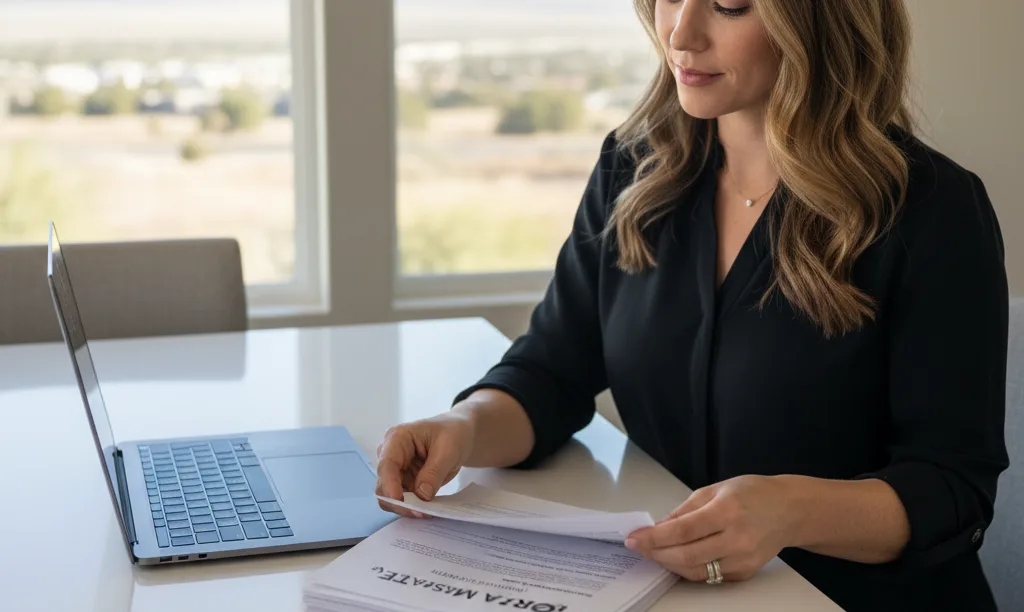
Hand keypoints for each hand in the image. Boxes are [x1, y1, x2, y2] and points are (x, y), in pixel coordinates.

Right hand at [375, 413, 476, 516]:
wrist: (458, 434)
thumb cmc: (452, 433)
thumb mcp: (448, 449)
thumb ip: (434, 471)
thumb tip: (422, 495)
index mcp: (397, 439)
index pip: (387, 465)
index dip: (390, 485)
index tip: (400, 501)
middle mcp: (390, 455)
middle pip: (384, 485)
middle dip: (399, 502)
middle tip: (421, 513)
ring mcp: (395, 470)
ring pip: (390, 497)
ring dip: (406, 507)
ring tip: (427, 512)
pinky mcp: (403, 482)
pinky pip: (403, 499)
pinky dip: (413, 507)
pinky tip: (427, 509)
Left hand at [625, 475, 802, 582]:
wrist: (790, 510)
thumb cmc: (754, 493)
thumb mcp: (716, 489)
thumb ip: (685, 509)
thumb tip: (659, 527)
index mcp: (727, 511)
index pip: (682, 530)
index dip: (654, 537)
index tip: (634, 538)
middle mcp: (736, 538)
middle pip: (686, 555)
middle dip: (656, 553)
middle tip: (640, 547)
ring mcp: (743, 559)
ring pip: (696, 571)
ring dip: (670, 563)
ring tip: (655, 552)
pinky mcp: (745, 572)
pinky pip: (710, 575)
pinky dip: (689, 568)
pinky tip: (678, 557)